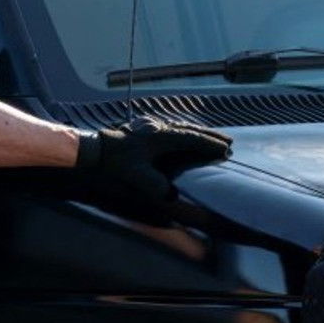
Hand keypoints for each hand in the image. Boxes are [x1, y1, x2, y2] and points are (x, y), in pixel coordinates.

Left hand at [76, 117, 231, 215]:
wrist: (96, 148)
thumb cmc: (117, 163)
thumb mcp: (136, 177)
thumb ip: (155, 186)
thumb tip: (171, 196)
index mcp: (162, 138)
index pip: (192, 139)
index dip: (209, 144)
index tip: (225, 148)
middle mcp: (159, 128)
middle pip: (190, 129)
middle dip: (209, 135)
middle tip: (227, 140)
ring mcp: (151, 125)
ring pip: (180, 126)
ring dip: (197, 131)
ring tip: (210, 136)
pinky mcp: (143, 127)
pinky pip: (170, 126)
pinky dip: (182, 130)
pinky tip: (181, 134)